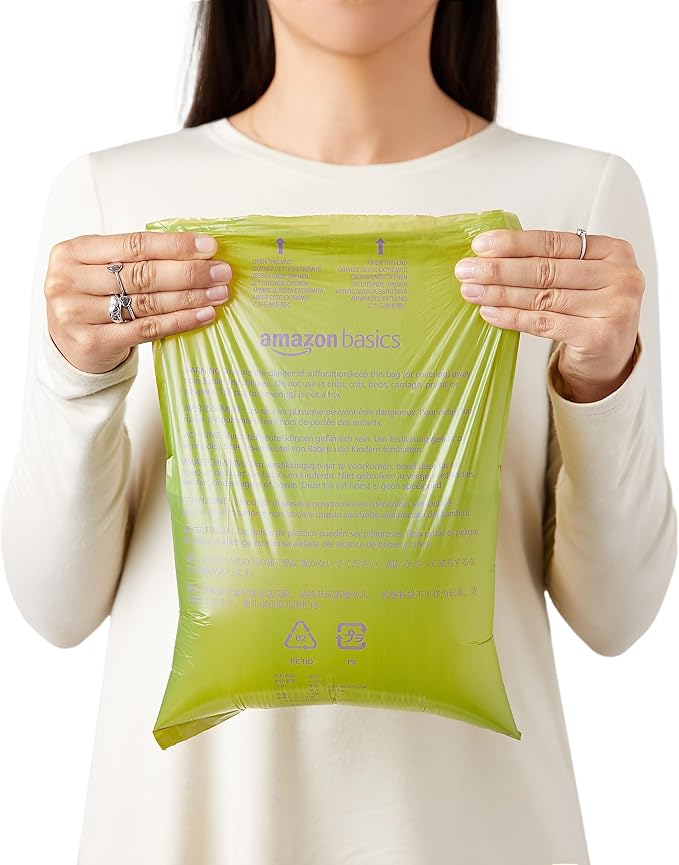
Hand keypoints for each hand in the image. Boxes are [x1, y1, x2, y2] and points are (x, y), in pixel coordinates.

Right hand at [45, 231, 231, 373]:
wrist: (68, 346)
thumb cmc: (90, 300)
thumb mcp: (99, 270)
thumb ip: (134, 258)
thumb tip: (195, 251)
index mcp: (73, 252)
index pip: (134, 244)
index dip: (175, 245)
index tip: (208, 247)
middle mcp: (69, 281)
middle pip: (142, 274)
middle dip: (189, 272)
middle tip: (220, 272)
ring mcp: (77, 313)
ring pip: (147, 302)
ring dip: (190, 297)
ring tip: (218, 293)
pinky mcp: (93, 342)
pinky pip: (147, 329)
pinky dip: (179, 321)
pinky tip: (203, 315)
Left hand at [454, 229, 643, 401]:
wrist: (611, 356)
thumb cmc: (590, 311)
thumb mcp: (580, 278)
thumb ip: (550, 262)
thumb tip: (491, 254)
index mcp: (613, 251)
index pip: (554, 243)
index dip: (514, 243)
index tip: (481, 245)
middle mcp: (620, 276)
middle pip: (546, 270)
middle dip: (499, 270)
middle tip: (467, 270)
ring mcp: (614, 307)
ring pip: (542, 297)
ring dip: (500, 294)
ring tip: (472, 291)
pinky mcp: (600, 336)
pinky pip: (545, 323)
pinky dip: (513, 318)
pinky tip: (490, 313)